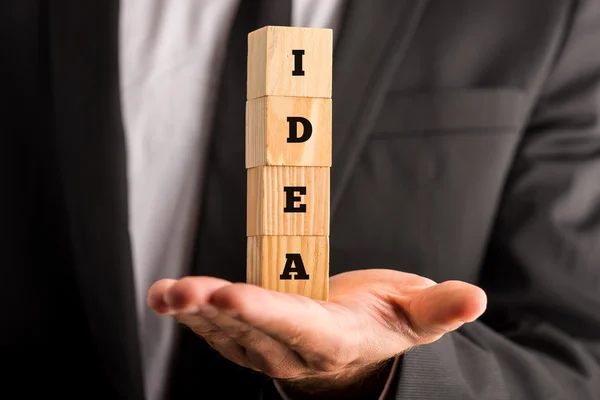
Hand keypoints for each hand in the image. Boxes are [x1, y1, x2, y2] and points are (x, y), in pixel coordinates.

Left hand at [148, 269, 485, 395]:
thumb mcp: (414, 318)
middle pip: (252, 331)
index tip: (232, 294)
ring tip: (166, 292)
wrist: (350, 353)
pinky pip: (214, 326)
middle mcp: (293, 349)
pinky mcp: (247, 335)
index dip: (265, 313)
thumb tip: (475, 298)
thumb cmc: (381, 327)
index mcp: (333, 340)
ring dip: (192, 311)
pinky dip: (187, 311)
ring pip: (225, 332)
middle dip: (217, 311)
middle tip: (187, 291)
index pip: (297, 327)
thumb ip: (438, 309)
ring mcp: (265, 346)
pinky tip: (164, 295)